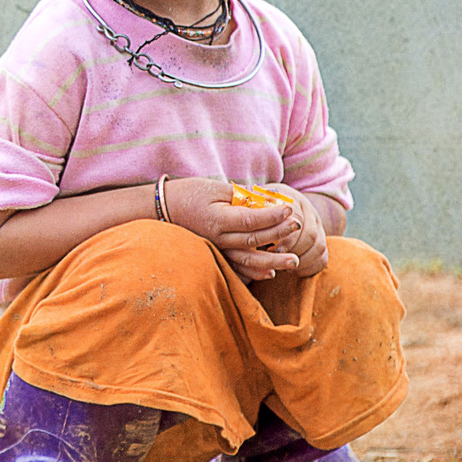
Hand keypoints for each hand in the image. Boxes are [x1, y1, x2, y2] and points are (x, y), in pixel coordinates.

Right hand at [160, 177, 298, 281]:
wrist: (163, 209)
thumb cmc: (189, 194)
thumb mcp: (214, 188)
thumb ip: (241, 196)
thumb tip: (268, 201)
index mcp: (217, 218)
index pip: (250, 219)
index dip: (272, 215)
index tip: (289, 209)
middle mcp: (217, 238)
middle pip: (253, 241)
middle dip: (279, 234)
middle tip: (298, 226)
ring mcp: (217, 249)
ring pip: (249, 260)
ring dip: (273, 262)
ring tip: (294, 261)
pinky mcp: (216, 255)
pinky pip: (238, 268)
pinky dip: (255, 273)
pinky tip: (271, 273)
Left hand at [254, 184, 328, 278]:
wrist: (277, 206)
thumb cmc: (257, 208)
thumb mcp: (253, 204)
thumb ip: (251, 211)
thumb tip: (243, 217)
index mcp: (292, 200)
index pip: (296, 219)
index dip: (285, 237)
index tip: (271, 250)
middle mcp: (309, 211)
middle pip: (310, 234)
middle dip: (293, 250)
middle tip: (276, 261)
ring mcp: (317, 226)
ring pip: (319, 246)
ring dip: (302, 260)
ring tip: (284, 268)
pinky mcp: (320, 240)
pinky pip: (323, 257)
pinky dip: (310, 266)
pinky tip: (295, 272)